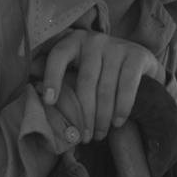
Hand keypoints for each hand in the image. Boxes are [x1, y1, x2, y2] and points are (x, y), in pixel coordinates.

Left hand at [41, 31, 164, 142]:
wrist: (139, 62)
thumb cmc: (101, 71)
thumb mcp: (80, 67)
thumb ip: (63, 76)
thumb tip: (37, 93)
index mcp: (75, 41)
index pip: (58, 56)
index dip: (52, 77)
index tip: (49, 102)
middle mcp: (95, 40)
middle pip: (85, 81)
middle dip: (83, 113)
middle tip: (84, 137)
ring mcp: (117, 46)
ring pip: (106, 88)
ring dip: (102, 117)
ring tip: (99, 135)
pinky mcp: (137, 54)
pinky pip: (127, 86)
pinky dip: (122, 108)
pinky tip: (117, 122)